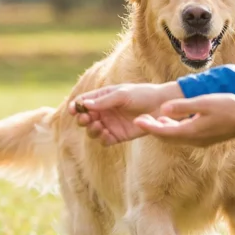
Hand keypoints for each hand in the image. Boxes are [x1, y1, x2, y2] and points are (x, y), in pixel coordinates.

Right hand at [69, 82, 183, 144]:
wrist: (160, 106)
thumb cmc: (141, 95)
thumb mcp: (122, 94)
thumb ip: (104, 101)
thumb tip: (84, 105)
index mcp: (102, 98)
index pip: (82, 102)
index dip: (75, 107)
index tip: (74, 111)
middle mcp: (103, 112)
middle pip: (84, 119)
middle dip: (82, 120)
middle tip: (87, 119)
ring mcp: (109, 124)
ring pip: (92, 131)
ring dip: (91, 130)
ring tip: (100, 125)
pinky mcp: (117, 136)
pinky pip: (104, 141)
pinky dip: (102, 139)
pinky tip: (107, 134)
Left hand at [133, 94, 234, 147]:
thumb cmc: (228, 107)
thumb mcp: (204, 103)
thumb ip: (183, 107)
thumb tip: (163, 109)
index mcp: (191, 132)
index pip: (164, 132)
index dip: (149, 126)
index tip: (136, 120)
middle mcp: (193, 140)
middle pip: (166, 137)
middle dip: (152, 129)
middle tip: (138, 120)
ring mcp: (199, 141)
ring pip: (174, 138)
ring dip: (161, 130)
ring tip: (151, 120)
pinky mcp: (204, 139)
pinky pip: (182, 137)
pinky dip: (172, 130)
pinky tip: (170, 120)